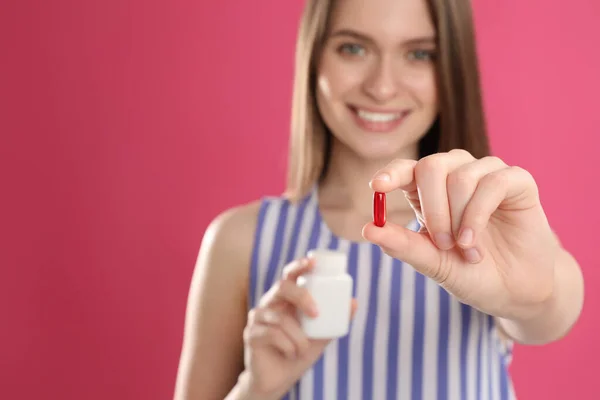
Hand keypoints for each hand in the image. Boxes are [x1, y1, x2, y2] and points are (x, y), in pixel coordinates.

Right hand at [241, 257, 357, 397]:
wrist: (280, 379)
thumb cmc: (299, 352)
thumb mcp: (321, 336)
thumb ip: (334, 320)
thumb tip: (354, 302)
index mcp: (286, 298)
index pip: (290, 275)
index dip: (299, 265)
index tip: (313, 261)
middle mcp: (270, 303)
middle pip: (282, 287)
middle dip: (301, 296)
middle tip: (316, 313)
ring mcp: (258, 317)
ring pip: (280, 318)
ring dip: (298, 337)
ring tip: (303, 348)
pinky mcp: (251, 334)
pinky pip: (272, 334)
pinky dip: (288, 345)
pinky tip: (291, 353)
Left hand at [362, 149, 557, 321]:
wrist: (514, 290)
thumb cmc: (469, 273)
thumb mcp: (431, 262)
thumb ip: (402, 245)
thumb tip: (368, 229)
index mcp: (428, 190)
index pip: (405, 168)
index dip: (390, 173)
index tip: (377, 187)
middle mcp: (455, 174)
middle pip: (430, 166)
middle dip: (432, 209)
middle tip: (442, 244)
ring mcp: (486, 174)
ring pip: (460, 176)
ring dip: (459, 218)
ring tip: (466, 250)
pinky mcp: (517, 180)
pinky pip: (493, 183)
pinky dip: (479, 214)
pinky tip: (475, 242)